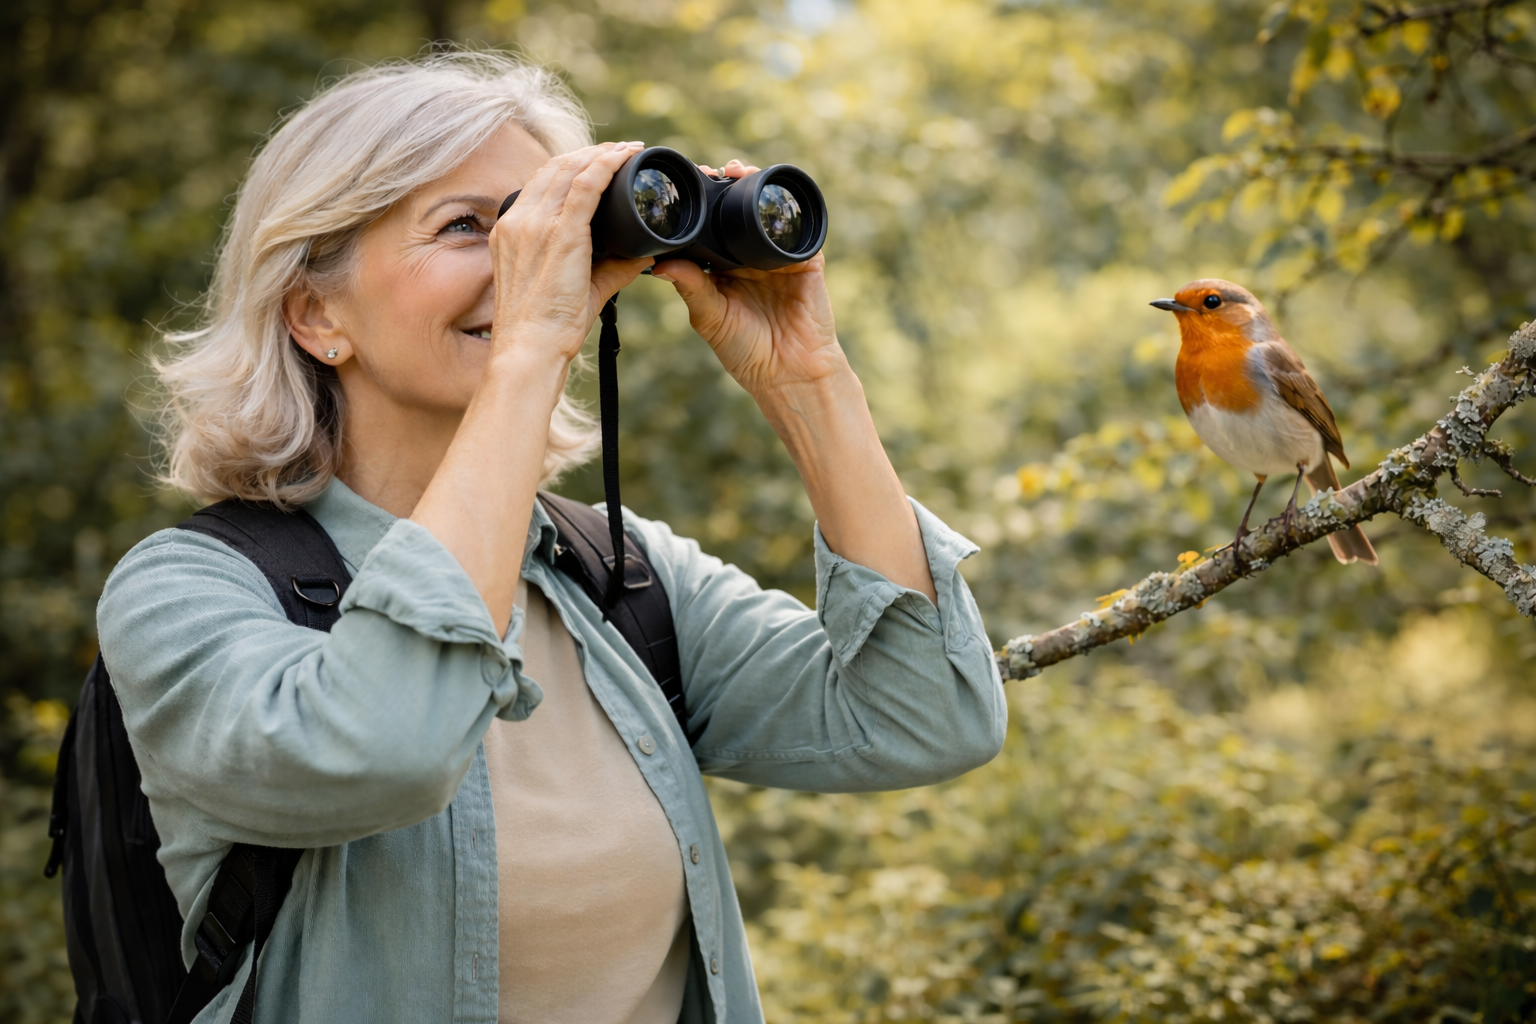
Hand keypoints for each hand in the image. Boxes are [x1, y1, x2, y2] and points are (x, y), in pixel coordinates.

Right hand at [488, 142, 653, 364]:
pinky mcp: (559, 233)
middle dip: (589, 153)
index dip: (570, 166)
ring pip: (570, 169)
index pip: (540, 183)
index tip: (598, 162)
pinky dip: (607, 165)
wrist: (530, 349)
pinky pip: (586, 184)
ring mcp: (535, 224)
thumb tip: (643, 258)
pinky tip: (625, 157)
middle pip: (554, 168)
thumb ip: (610, 270)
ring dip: (601, 153)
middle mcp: (518, 221)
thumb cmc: (548, 328)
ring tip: (628, 150)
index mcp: (511, 231)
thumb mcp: (575, 290)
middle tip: (620, 150)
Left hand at [652, 160, 843, 398]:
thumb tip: (663, 263)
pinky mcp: (805, 259)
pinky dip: (785, 207)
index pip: (707, 230)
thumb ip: (691, 289)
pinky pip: (797, 227)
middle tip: (707, 171)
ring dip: (752, 187)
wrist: (790, 374)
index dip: (696, 209)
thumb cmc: (747, 353)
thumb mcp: (711, 318)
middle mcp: (748, 258)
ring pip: (763, 212)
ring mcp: (778, 256)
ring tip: (734, 170)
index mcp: (722, 270)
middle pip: (734, 212)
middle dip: (723, 188)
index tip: (679, 190)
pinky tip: (770, 190)